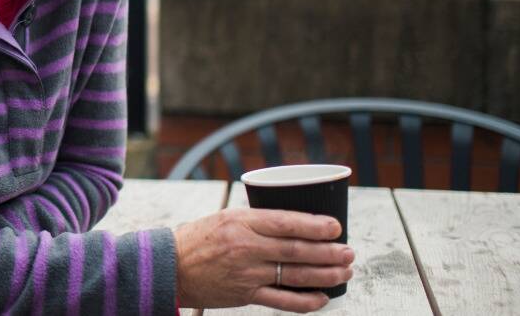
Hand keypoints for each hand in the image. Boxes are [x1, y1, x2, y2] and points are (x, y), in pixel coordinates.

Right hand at [173, 208, 354, 312]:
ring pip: (295, 274)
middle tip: (349, 251)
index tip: (336, 227)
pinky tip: (322, 298)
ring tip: (345, 272)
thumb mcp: (224, 218)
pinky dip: (305, 301)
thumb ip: (255, 221)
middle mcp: (245, 247)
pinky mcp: (245, 295)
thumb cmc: (197, 239)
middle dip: (329, 252)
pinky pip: (282, 300)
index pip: (286, 222)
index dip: (315, 225)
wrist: (169, 268)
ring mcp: (246, 273)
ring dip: (325, 275)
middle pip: (297, 250)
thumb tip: (293, 222)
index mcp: (240, 222)